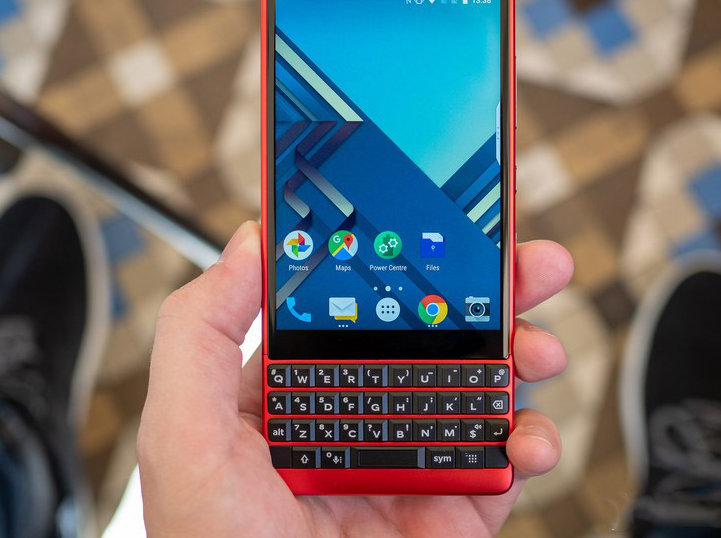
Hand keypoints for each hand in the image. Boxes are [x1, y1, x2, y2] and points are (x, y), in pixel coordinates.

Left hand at [138, 221, 572, 536]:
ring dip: (523, 351)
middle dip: (488, 290)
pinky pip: (507, 458)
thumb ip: (201, 329)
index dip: (398, 255)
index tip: (431, 218)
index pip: (357, 299)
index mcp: (299, 382)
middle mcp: (361, 409)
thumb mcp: (182, 428)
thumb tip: (249, 242)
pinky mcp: (453, 502)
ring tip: (538, 344)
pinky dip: (534, 439)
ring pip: (483, 381)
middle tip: (522, 261)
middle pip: (435, 330)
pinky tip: (527, 437)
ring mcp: (412, 454)